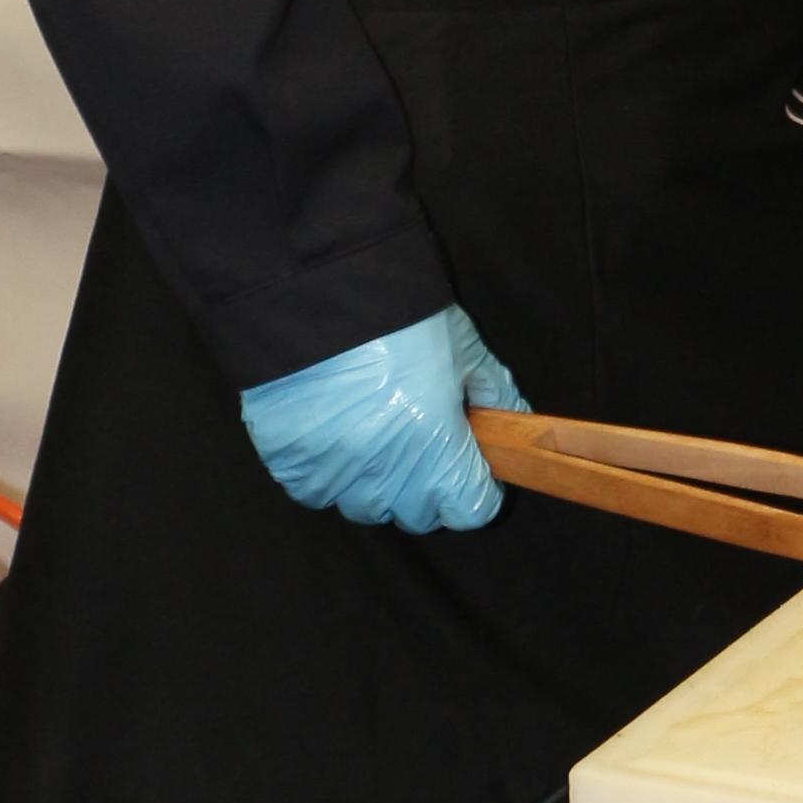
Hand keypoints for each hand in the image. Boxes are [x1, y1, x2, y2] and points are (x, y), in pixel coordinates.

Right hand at [239, 308, 528, 530]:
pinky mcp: (287, 460)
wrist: (314, 287)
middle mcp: (385, 472)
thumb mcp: (463, 345)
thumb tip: (515, 421)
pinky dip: (325, 473)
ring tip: (372, 437)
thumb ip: (493, 390)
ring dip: (375, 484)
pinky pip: (314, 490)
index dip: (477, 490)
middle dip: (427, 489)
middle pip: (417, 515)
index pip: (471, 510)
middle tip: (421, 444)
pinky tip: (331, 434)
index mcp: (436, 447)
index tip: (469, 468)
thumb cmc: (401, 314)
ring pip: (364, 507)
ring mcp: (333, 471)